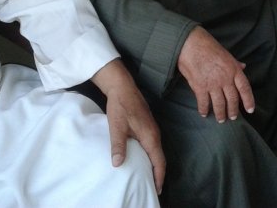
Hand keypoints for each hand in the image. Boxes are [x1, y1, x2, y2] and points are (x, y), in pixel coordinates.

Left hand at [92, 59, 165, 193]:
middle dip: (158, 173)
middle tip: (152, 187)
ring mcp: (152, 129)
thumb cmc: (120, 106)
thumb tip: (117, 164)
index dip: (159, 176)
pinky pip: (152, 145)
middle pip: (160, 158)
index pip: (159, 161)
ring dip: (154, 164)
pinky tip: (142, 159)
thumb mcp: (117, 126)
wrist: (122, 86)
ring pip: (156, 151)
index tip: (158, 189)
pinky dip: (150, 156)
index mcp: (150, 136)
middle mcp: (155, 133)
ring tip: (148, 177)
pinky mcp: (147, 125)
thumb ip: (118, 146)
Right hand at [177, 27, 254, 122]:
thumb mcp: (226, 53)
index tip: (250, 110)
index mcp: (234, 69)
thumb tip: (243, 67)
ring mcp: (213, 84)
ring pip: (220, 104)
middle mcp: (225, 79)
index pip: (245, 88)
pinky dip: (204, 110)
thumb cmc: (208, 46)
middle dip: (233, 111)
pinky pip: (204, 103)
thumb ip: (235, 63)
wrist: (190, 44)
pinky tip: (204, 113)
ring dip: (220, 114)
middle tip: (232, 117)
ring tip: (220, 119)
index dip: (249, 101)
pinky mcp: (200, 87)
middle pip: (232, 100)